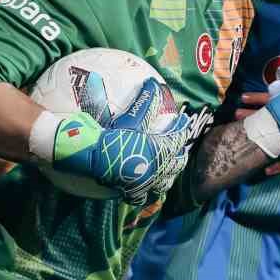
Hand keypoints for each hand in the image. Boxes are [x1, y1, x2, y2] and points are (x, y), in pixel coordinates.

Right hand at [52, 78, 193, 204]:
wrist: (96, 158)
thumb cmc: (116, 136)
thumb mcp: (132, 118)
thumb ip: (146, 101)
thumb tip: (154, 83)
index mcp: (162, 149)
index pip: (179, 136)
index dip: (182, 127)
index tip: (183, 121)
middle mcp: (159, 169)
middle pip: (177, 162)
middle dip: (180, 154)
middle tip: (180, 149)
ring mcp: (148, 183)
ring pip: (165, 182)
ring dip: (168, 175)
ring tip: (168, 171)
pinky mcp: (134, 193)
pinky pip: (143, 197)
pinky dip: (146, 194)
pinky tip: (145, 191)